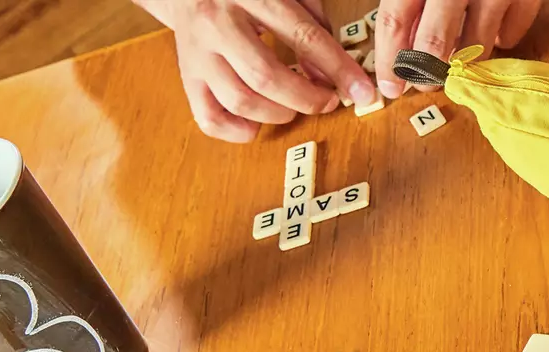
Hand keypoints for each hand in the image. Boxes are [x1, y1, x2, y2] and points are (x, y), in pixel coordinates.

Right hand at [138, 0, 377, 141]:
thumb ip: (313, 25)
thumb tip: (332, 75)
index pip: (303, 37)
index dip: (338, 69)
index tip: (362, 91)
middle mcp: (218, 23)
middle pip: (266, 76)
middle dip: (306, 99)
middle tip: (327, 102)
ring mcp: (197, 53)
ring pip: (239, 100)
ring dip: (277, 116)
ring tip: (293, 109)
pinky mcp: (186, 76)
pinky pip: (209, 118)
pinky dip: (237, 132)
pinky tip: (257, 125)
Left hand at [372, 0, 542, 98]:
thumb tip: (401, 36)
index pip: (395, 19)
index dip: (390, 58)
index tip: (390, 86)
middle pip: (434, 41)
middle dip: (427, 71)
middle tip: (424, 82)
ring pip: (476, 46)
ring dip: (464, 61)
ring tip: (458, 58)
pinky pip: (513, 33)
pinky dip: (501, 41)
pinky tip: (493, 37)